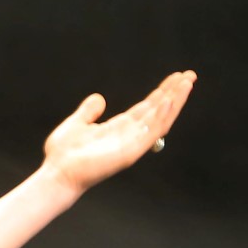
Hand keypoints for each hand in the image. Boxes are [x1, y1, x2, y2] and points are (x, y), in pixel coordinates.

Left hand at [42, 70, 196, 192]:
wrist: (57, 173)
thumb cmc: (64, 154)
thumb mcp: (76, 124)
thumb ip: (89, 111)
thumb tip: (99, 98)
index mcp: (120, 128)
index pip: (148, 107)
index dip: (163, 92)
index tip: (176, 77)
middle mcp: (130, 135)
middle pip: (159, 110)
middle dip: (175, 93)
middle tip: (190, 75)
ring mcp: (132, 144)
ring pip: (161, 119)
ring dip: (175, 101)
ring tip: (186, 83)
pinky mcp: (130, 152)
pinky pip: (150, 133)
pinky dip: (161, 117)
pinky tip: (169, 101)